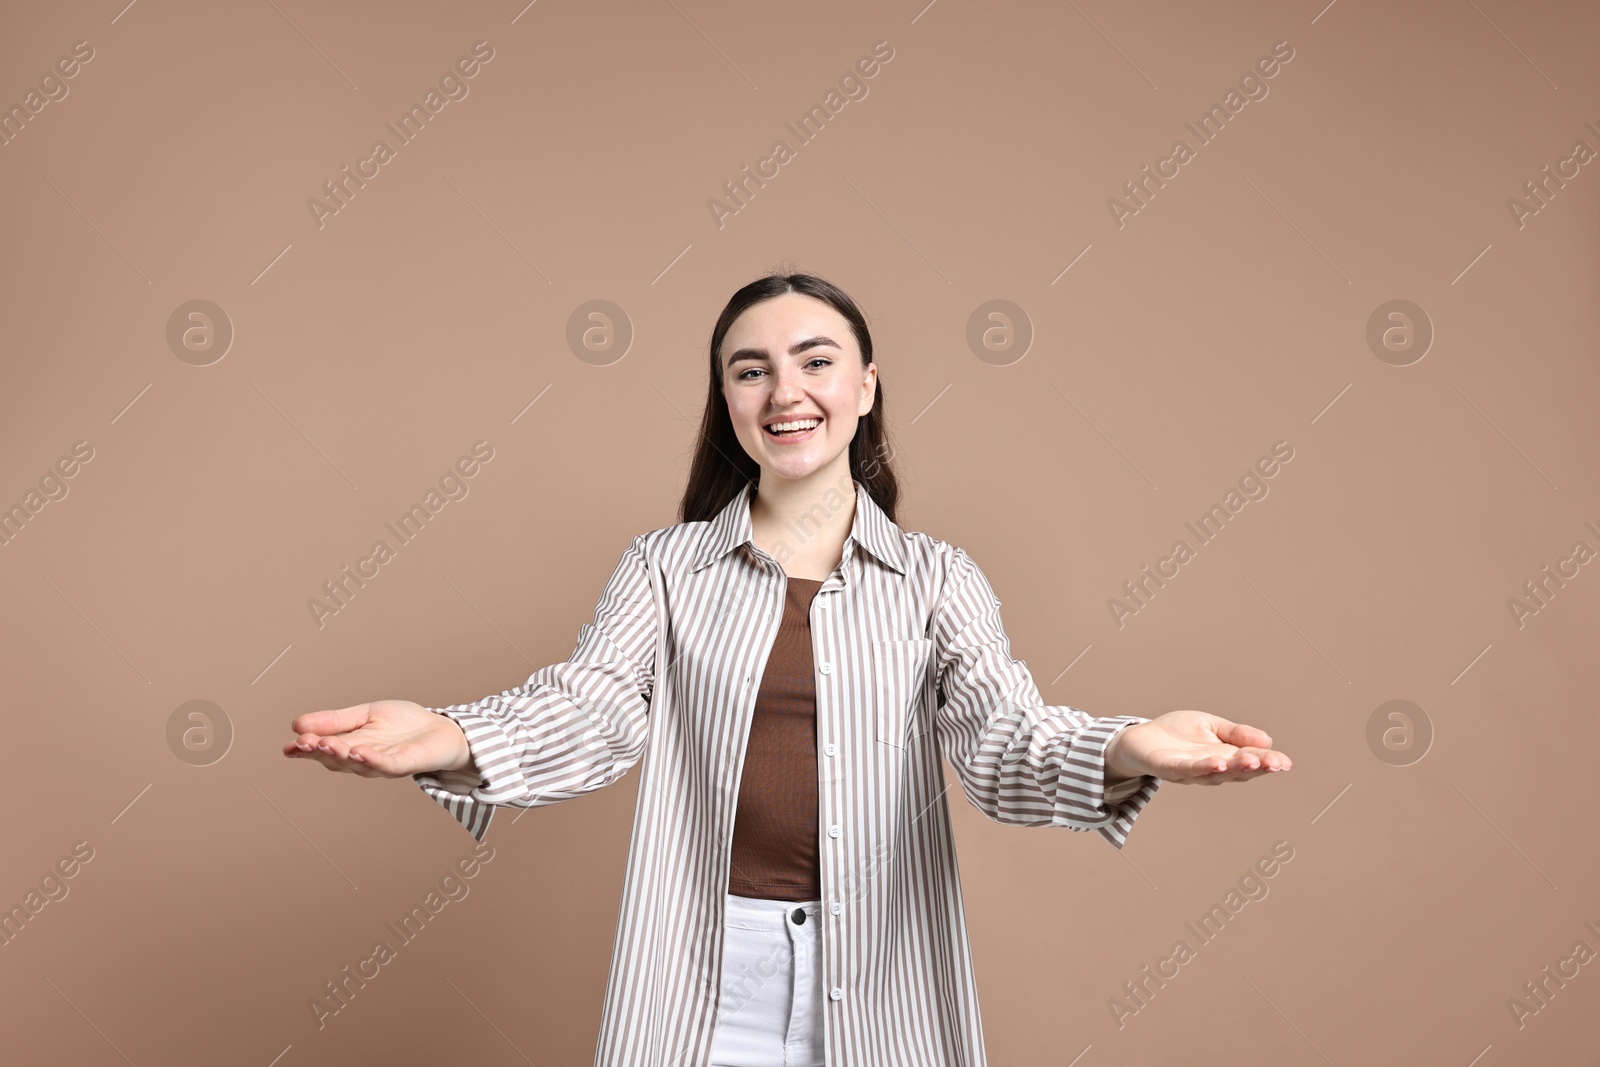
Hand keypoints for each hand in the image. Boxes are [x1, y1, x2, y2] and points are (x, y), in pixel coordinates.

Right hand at [282, 699, 473, 778]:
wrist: (441, 729)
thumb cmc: (403, 724)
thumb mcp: (365, 714)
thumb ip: (335, 720)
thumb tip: (298, 724)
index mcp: (349, 746)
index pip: (322, 750)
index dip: (305, 750)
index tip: (289, 746)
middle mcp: (362, 760)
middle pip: (336, 760)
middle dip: (319, 751)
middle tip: (304, 742)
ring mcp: (383, 764)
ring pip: (357, 763)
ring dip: (341, 754)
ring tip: (327, 744)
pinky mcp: (404, 764)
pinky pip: (386, 764)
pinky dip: (371, 759)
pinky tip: (359, 752)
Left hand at [1104, 710, 1290, 785]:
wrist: (1140, 737)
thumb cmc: (1178, 734)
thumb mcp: (1211, 726)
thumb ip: (1236, 733)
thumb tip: (1267, 740)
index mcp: (1225, 757)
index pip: (1251, 762)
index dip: (1268, 762)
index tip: (1285, 762)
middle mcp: (1211, 769)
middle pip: (1238, 771)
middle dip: (1257, 766)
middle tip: (1274, 762)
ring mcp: (1191, 772)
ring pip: (1216, 773)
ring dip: (1233, 767)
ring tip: (1250, 760)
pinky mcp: (1169, 769)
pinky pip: (1188, 769)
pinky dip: (1203, 767)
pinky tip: (1217, 762)